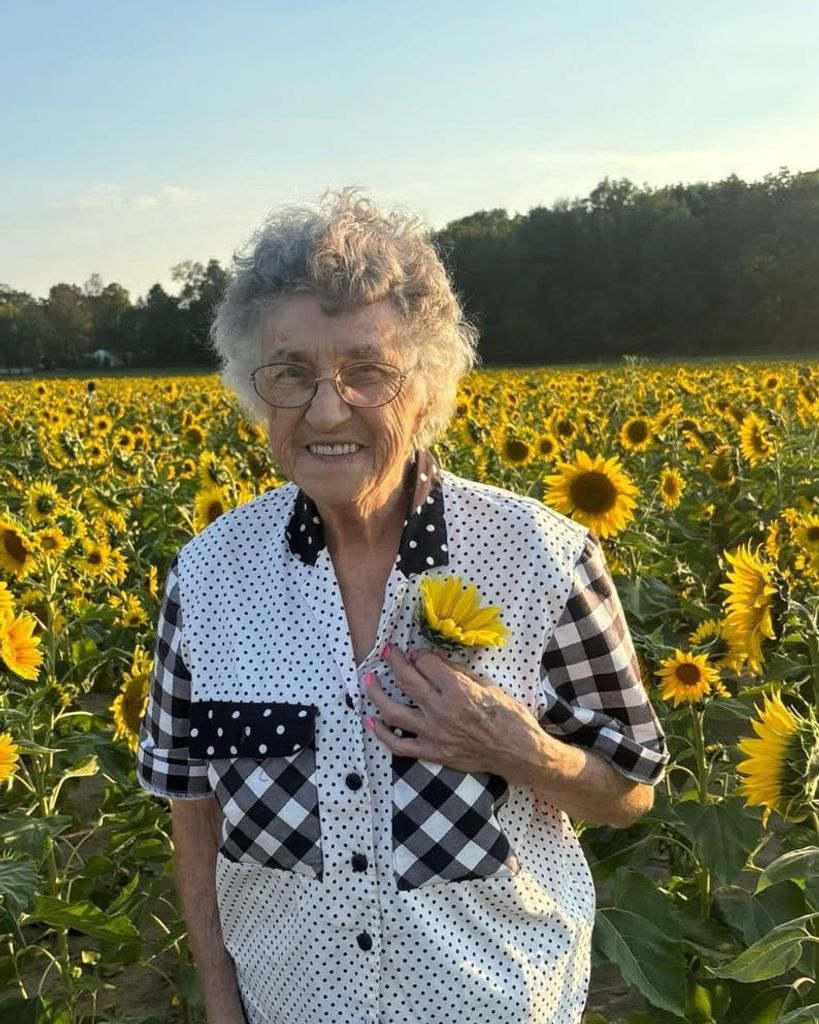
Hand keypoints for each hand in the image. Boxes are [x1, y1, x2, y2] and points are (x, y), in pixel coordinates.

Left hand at [363, 645, 543, 778]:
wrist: (517, 753)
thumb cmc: (508, 716)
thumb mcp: (487, 685)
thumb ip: (458, 672)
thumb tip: (434, 658)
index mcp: (458, 690)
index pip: (426, 663)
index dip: (420, 655)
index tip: (419, 655)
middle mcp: (442, 710)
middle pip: (407, 680)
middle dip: (394, 661)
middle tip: (387, 652)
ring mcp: (434, 734)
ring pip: (393, 711)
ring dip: (377, 693)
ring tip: (368, 680)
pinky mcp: (432, 752)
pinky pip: (399, 745)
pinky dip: (382, 733)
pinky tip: (371, 721)